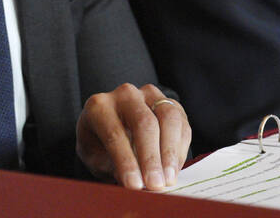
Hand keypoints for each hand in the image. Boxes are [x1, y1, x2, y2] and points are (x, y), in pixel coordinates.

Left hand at [75, 83, 190, 190]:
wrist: (111, 130)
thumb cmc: (100, 147)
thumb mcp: (97, 160)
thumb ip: (114, 168)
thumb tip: (137, 183)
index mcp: (99, 107)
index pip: (115, 134)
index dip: (126, 161)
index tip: (134, 185)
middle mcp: (124, 95)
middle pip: (144, 123)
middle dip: (151, 157)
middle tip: (155, 185)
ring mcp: (149, 95)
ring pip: (168, 118)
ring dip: (170, 152)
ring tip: (168, 179)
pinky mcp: (169, 103)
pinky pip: (181, 123)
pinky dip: (180, 148)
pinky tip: (174, 169)